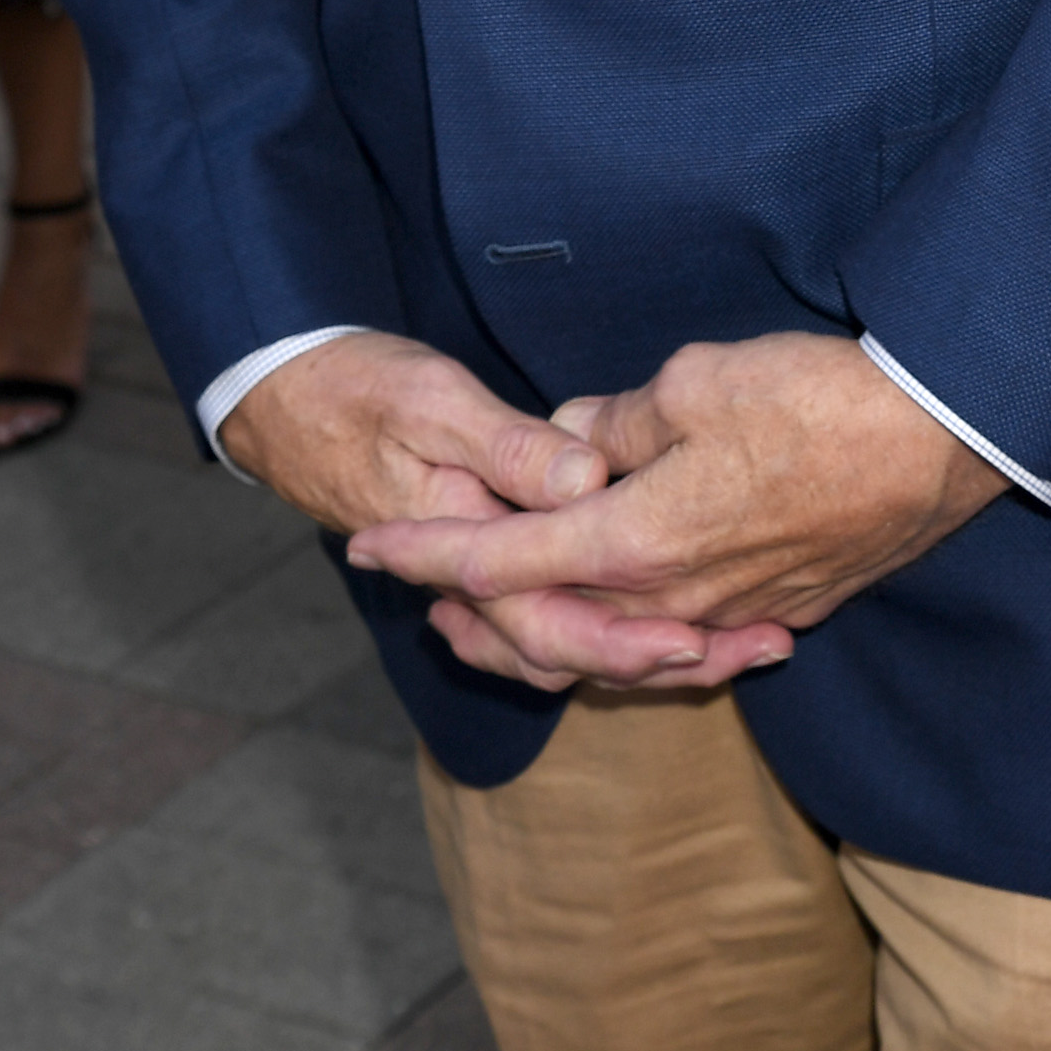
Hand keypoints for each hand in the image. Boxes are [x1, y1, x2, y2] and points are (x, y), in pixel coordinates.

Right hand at [220, 333, 728, 687]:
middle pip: (581, 652)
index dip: (630, 639)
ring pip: (577, 644)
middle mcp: (477, 586)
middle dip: (673, 660)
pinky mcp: (495, 558)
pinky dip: (622, 623)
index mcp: (467, 551)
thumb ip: (508, 451)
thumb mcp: (433, 403)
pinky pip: (563, 615)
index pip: (553, 626)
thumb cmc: (358, 390)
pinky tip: (680, 609)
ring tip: (748, 640)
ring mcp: (484, 578)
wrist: (286, 400)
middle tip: (764, 644)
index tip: (702, 638)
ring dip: (658, 650)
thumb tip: (583, 482)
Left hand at [346, 331, 1007, 695]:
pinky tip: (629, 618)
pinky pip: (686, 640)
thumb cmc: (814, 399)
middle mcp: (675, 601)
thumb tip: (570, 441)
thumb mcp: (694, 382)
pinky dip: (636, 632)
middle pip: (550, 623)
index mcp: (638, 541)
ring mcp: (733, 618)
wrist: (939, 440)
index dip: (427, 553)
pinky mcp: (783, 613)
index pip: (504, 557)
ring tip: (502, 610)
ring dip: (553, 624)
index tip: (365, 550)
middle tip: (418, 592)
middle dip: (474, 608)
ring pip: (618, 643)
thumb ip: (615, 423)